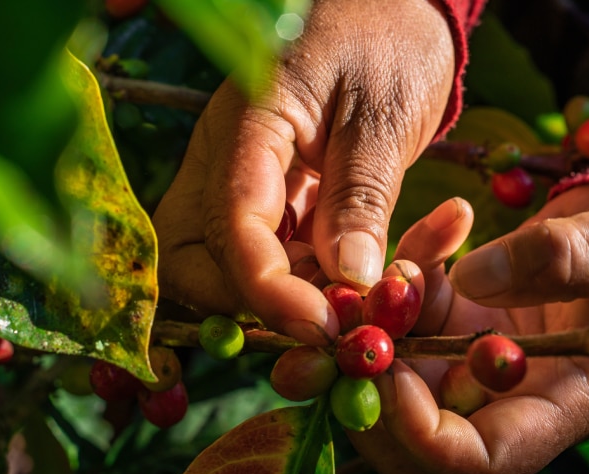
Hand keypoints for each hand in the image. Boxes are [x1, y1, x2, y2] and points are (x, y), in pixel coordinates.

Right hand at [151, 0, 454, 344]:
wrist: (394, 9)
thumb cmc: (389, 40)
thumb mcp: (383, 114)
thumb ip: (361, 195)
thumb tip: (350, 278)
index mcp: (247, 129)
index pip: (230, 225)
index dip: (267, 289)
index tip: (323, 326)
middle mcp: (230, 161)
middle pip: (194, 258)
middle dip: (251, 303)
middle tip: (328, 319)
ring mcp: (248, 181)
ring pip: (232, 266)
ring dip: (290, 299)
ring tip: (362, 300)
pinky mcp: (278, 198)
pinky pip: (278, 255)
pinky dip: (315, 280)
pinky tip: (369, 277)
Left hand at [347, 175, 588, 473]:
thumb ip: (558, 257)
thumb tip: (472, 276)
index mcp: (561, 405)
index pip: (476, 459)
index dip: (421, 432)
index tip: (390, 369)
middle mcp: (511, 395)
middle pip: (415, 439)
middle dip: (368, 392)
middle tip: (344, 329)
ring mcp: (480, 359)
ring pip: (398, 374)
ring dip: (377, 326)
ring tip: (403, 260)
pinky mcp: (463, 318)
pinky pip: (408, 317)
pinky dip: (402, 280)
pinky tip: (441, 229)